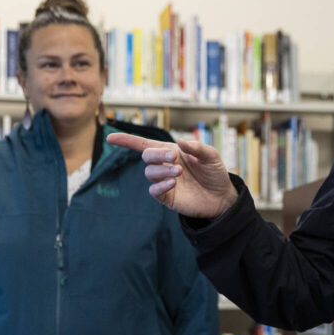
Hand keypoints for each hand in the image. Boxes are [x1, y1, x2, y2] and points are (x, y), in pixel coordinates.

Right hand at [106, 132, 237, 217]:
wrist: (223, 197)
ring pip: (149, 173)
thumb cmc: (215, 173)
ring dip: (162, 170)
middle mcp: (164, 165)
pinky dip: (160, 185)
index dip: (127, 141)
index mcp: (171, 152)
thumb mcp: (211, 156)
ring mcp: (164, 181)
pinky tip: (173, 183)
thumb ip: (197, 147)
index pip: (144, 145)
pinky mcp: (167, 197)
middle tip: (174, 158)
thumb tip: (180, 142)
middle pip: (147, 156)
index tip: (110, 137)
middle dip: (157, 155)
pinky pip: (154, 191)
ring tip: (179, 172)